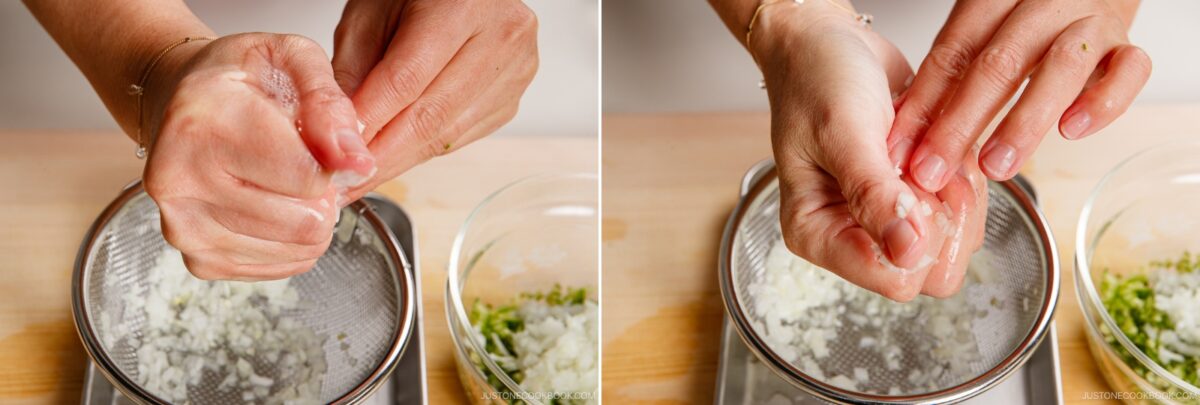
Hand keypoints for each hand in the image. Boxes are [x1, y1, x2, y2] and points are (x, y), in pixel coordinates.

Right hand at [144, 33, 374, 279]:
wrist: (179, 101)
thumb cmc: (240, 79)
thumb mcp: (293, 59)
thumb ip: (330, 105)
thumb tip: (356, 163)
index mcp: (203, 121)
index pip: (308, 176)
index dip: (335, 162)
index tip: (323, 140)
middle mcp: (179, 178)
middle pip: (305, 221)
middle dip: (324, 195)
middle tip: (304, 163)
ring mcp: (183, 226)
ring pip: (296, 249)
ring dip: (310, 218)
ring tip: (286, 180)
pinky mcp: (197, 260)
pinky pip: (279, 268)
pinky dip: (291, 241)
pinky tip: (273, 204)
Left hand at [331, 0, 538, 199]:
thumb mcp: (368, 13)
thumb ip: (353, 71)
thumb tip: (340, 135)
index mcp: (464, 5)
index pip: (407, 80)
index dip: (370, 123)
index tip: (338, 154)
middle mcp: (501, 37)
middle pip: (432, 115)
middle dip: (383, 154)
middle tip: (346, 180)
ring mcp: (515, 70)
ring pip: (448, 133)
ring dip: (402, 158)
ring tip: (365, 172)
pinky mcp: (512, 97)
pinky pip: (463, 136)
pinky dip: (426, 148)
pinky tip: (399, 152)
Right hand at [751, 3, 986, 300]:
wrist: (830, 42)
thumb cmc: (817, 78)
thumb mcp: (843, 133)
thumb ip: (873, 195)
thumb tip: (907, 254)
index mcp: (818, 234)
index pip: (892, 278)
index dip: (920, 236)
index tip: (912, 183)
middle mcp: (852, 235)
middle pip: (930, 272)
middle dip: (945, 217)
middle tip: (924, 165)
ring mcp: (886, 220)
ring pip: (955, 243)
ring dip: (956, 192)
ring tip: (925, 147)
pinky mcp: (915, 200)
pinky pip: (965, 213)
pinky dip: (964, 177)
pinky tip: (936, 145)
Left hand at [890, 0, 1150, 191]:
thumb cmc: (1022, 19)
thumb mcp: (978, 36)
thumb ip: (946, 79)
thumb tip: (902, 142)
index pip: (953, 52)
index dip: (924, 105)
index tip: (901, 152)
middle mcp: (1042, 6)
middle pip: (999, 62)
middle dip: (962, 122)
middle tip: (935, 170)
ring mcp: (1089, 24)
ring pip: (1061, 67)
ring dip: (1024, 122)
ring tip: (997, 167)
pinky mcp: (1126, 45)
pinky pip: (1128, 70)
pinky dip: (1101, 102)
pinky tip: (1071, 132)